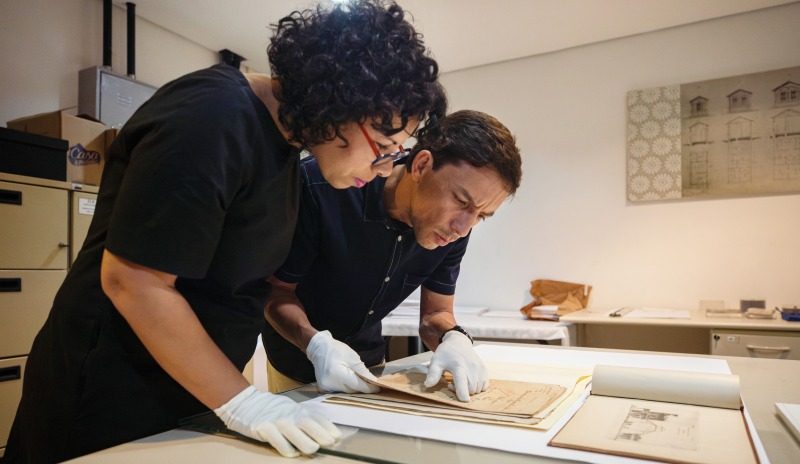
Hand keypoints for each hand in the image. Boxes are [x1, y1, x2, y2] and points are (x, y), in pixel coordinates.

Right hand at [214, 386, 340, 456]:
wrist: (246, 402)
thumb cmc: (273, 410)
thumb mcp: (292, 410)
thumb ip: (306, 419)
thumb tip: (326, 432)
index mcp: (298, 410)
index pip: (317, 418)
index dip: (328, 427)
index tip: (337, 437)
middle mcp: (290, 414)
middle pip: (308, 423)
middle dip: (320, 433)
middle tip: (330, 442)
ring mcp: (277, 421)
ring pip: (293, 432)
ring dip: (305, 441)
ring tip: (313, 449)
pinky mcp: (264, 428)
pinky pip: (276, 439)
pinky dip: (285, 447)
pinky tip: (291, 453)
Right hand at [306, 330, 379, 392]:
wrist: (319, 348)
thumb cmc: (337, 350)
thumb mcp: (353, 358)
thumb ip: (363, 372)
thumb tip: (373, 382)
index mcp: (337, 374)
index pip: (357, 385)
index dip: (369, 388)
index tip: (378, 388)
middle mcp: (330, 383)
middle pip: (352, 391)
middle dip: (362, 388)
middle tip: (372, 384)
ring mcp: (326, 387)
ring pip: (346, 392)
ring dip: (354, 388)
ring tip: (361, 382)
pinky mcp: (324, 388)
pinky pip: (340, 391)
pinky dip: (347, 387)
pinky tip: (350, 382)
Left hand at [424, 330, 488, 401]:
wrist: (458, 342)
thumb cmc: (446, 353)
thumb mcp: (436, 362)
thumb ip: (432, 374)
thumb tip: (427, 385)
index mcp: (459, 367)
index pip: (464, 386)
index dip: (462, 396)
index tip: (460, 398)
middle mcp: (472, 368)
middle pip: (471, 390)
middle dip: (462, 392)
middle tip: (452, 384)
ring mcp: (480, 368)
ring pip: (478, 389)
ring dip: (469, 389)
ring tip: (460, 381)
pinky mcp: (484, 370)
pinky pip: (484, 386)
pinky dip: (477, 387)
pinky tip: (469, 380)